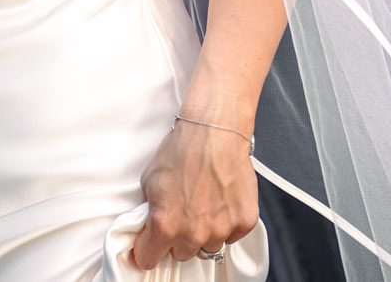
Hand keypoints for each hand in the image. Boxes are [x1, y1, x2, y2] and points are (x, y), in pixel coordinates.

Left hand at [129, 118, 258, 268]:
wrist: (215, 130)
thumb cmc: (184, 149)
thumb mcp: (149, 181)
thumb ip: (149, 212)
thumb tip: (149, 226)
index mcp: (165, 225)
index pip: (148, 259)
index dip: (147, 249)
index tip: (149, 244)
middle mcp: (194, 234)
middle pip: (181, 255)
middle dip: (178, 238)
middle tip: (182, 213)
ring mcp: (221, 229)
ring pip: (208, 247)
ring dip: (204, 232)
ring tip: (204, 204)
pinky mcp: (244, 222)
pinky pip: (232, 236)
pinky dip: (227, 223)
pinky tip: (221, 201)